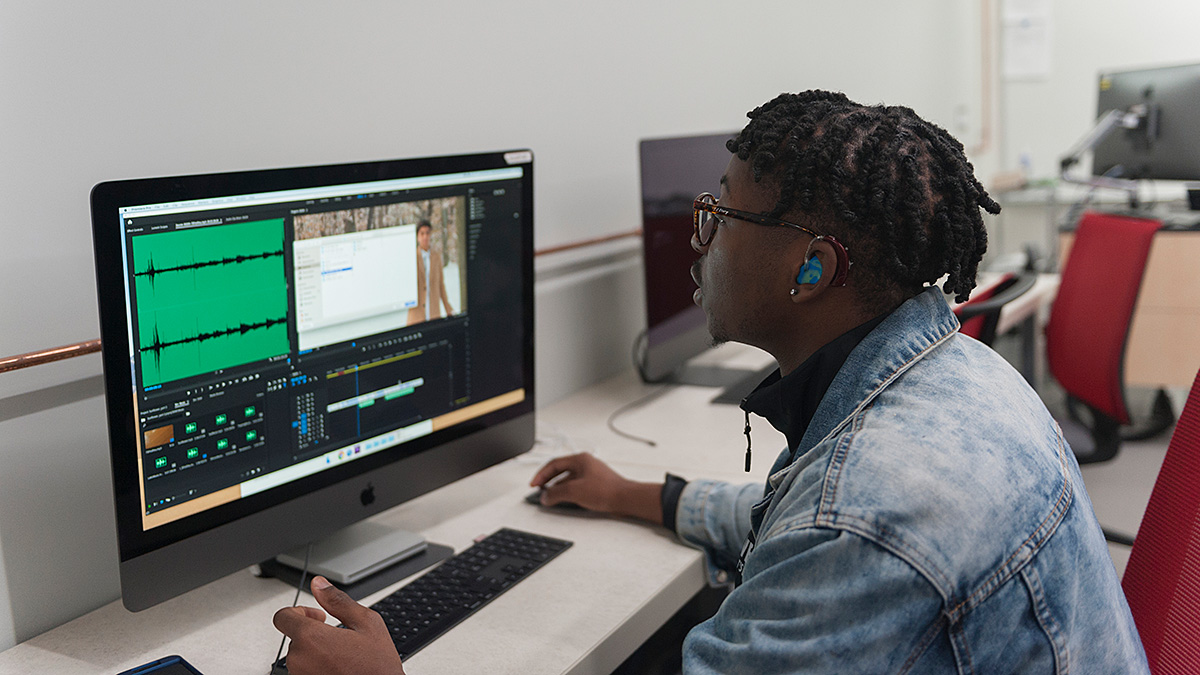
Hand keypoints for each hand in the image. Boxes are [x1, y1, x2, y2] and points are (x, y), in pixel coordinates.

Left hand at [273, 576, 404, 674]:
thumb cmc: (376, 667)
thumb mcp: (366, 624)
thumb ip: (338, 601)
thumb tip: (320, 585)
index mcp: (310, 637)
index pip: (282, 616)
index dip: (298, 611)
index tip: (316, 616)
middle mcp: (298, 659)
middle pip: (295, 637)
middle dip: (314, 634)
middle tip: (340, 638)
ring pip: (301, 656)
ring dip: (317, 652)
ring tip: (342, 657)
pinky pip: (305, 671)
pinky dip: (318, 667)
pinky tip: (338, 669)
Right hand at [530, 453, 662, 523]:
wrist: (626, 499)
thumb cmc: (607, 490)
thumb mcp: (574, 491)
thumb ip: (556, 493)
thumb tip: (545, 496)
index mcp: (580, 459)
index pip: (554, 464)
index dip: (541, 475)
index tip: (534, 484)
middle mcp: (586, 464)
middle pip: (560, 471)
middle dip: (548, 482)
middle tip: (539, 490)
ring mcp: (591, 474)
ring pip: (568, 480)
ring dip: (558, 489)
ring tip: (551, 499)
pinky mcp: (596, 485)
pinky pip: (577, 487)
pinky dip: (568, 493)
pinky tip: (565, 502)